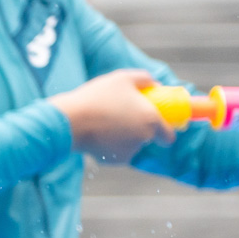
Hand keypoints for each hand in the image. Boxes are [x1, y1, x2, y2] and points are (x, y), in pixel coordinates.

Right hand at [49, 68, 174, 163]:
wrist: (70, 121)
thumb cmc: (97, 97)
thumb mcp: (123, 78)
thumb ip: (145, 79)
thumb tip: (156, 84)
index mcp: (151, 119)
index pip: (168, 136)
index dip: (165, 132)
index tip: (158, 126)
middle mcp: (143, 139)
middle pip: (147, 138)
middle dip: (138, 129)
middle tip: (122, 117)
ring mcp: (127, 151)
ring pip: (131, 145)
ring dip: (124, 137)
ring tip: (106, 123)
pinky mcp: (111, 160)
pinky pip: (116, 152)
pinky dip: (110, 146)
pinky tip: (98, 134)